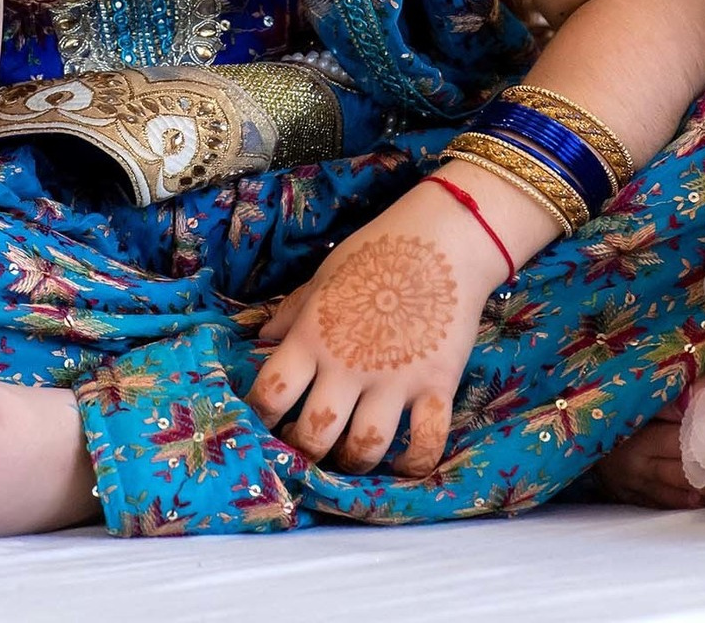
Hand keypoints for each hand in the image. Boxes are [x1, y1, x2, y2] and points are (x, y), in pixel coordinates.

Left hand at [245, 185, 504, 476]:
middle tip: (309, 450)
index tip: (264, 425)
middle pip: (315, 434)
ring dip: (353, 462)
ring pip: (365, 447)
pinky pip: (426, 440)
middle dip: (306, 452)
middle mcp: (348, 365)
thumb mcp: (325, 276)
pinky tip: (405, 465)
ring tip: (351, 457)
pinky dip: (415, 463)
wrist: (445, 239)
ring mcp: (394, 379)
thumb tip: (260, 338)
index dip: (259, 418)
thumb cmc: (378, 251)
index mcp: (312, 337)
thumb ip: (293, 312)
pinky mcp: (436, 384)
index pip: (271, 394)